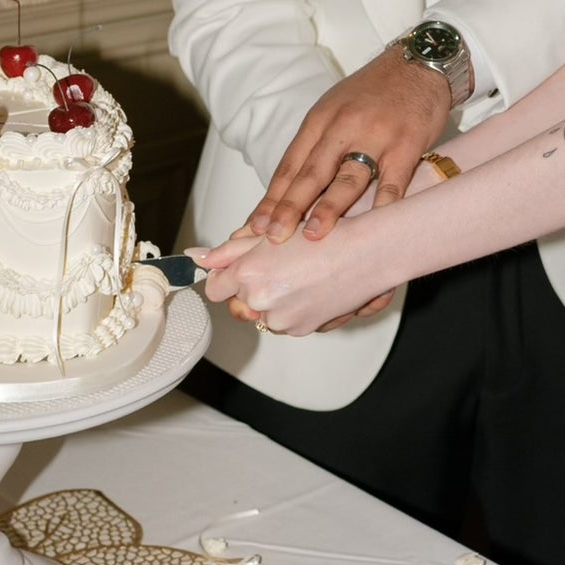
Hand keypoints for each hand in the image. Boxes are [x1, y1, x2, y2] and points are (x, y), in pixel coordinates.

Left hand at [192, 223, 395, 336]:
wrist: (367, 253)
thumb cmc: (325, 236)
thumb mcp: (272, 234)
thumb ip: (229, 250)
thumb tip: (197, 257)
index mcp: (248, 274)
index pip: (215, 288)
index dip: (226, 277)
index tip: (238, 270)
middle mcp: (260, 301)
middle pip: (238, 303)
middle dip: (251, 289)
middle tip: (278, 267)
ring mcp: (280, 320)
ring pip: (262, 315)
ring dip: (273, 301)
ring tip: (300, 276)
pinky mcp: (300, 330)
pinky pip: (284, 323)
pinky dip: (292, 310)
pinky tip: (310, 288)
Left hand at [249, 49, 450, 242]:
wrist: (419, 62)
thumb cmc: (374, 91)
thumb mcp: (335, 108)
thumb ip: (316, 145)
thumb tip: (289, 190)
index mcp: (320, 120)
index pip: (290, 165)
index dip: (271, 199)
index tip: (255, 227)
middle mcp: (343, 127)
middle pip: (311, 173)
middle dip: (289, 207)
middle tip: (272, 236)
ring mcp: (376, 136)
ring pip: (348, 177)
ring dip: (329, 208)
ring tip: (314, 234)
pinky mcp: (407, 144)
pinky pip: (393, 179)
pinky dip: (382, 203)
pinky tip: (372, 224)